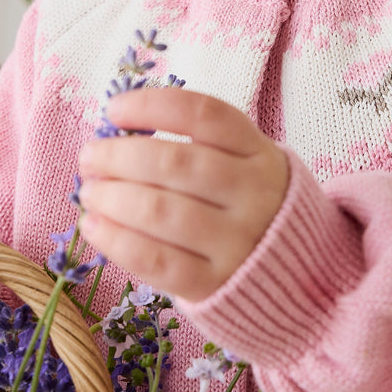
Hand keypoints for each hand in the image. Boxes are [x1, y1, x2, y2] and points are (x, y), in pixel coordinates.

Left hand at [76, 88, 289, 300]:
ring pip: (161, 211)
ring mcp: (237, 243)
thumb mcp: (248, 167)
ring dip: (112, 197)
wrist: (301, 277)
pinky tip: (94, 226)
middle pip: (175, 164)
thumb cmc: (252, 209)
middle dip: (119, 157)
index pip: (205, 116)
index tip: (115, 109)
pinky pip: (157, 260)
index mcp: (260, 155)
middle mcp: (254, 195)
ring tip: (89, 193)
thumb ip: (199, 149)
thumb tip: (116, 139)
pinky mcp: (215, 284)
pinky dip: (117, 240)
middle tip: (89, 158)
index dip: (153, 106)